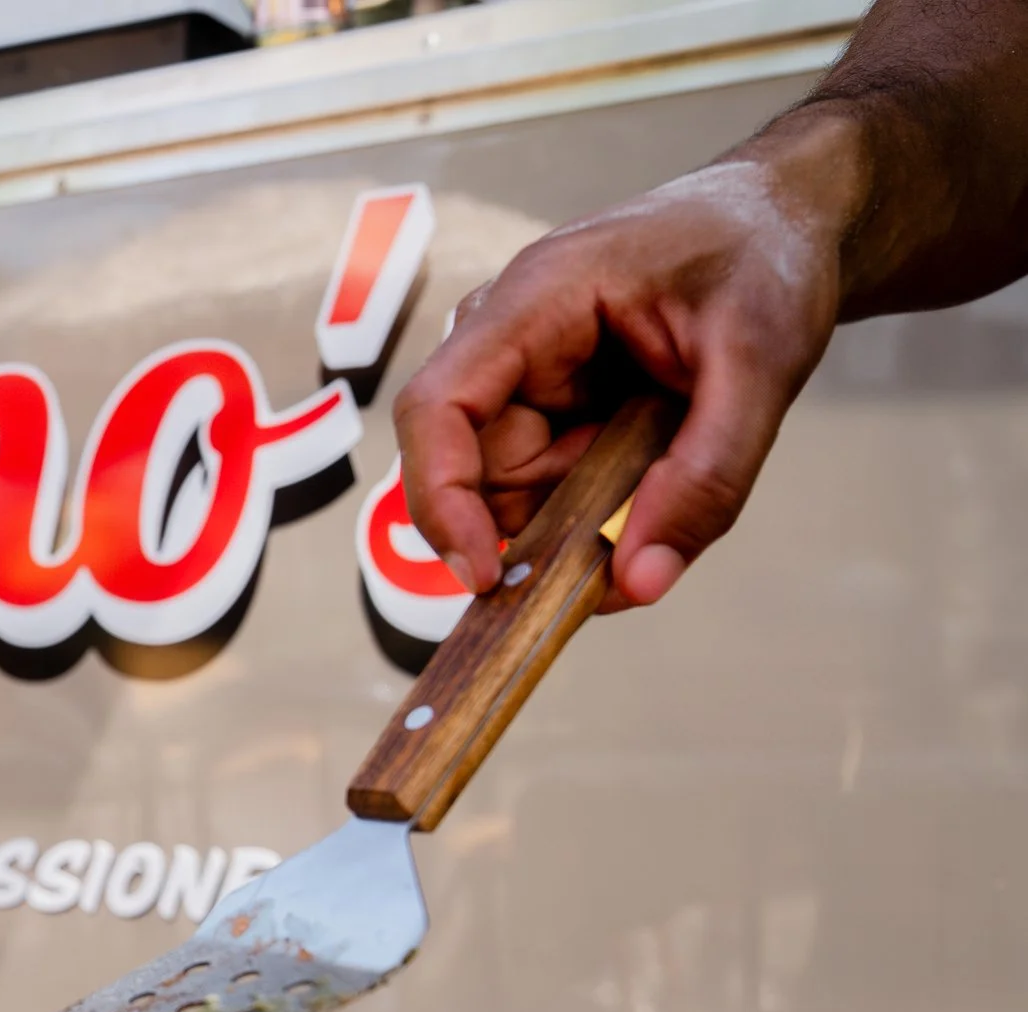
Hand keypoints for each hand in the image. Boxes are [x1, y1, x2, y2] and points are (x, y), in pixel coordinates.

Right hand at [393, 126, 854, 610]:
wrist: (784, 220)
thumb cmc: (766, 255)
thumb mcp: (763, 364)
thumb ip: (708, 477)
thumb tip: (638, 581)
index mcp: (536, 300)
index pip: (437, 408)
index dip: (441, 500)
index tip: (488, 574)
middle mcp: (509, 341)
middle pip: (480, 469)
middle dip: (551, 519)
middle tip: (643, 530)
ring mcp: (527, 376)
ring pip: (520, 489)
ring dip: (588, 510)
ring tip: (672, 461)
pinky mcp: (552, 405)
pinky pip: (554, 483)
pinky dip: (604, 500)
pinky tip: (659, 460)